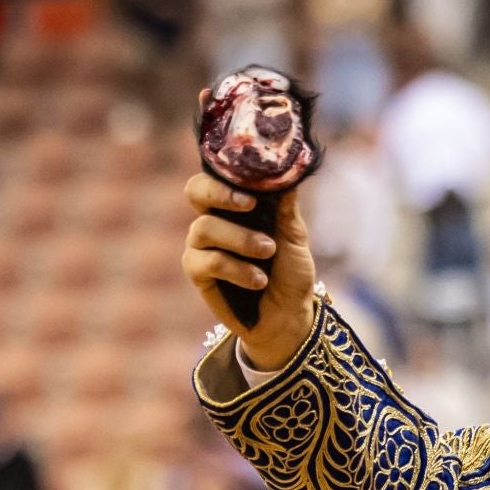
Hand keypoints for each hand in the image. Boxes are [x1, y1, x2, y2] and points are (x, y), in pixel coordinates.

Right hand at [182, 175, 317, 372]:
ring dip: (240, 239)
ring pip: (204, 228)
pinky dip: (236, 269)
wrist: (289, 315)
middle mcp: (214, 220)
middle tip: (250, 205)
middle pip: (194, 191)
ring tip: (269, 251)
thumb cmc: (291, 273)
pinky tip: (258, 280)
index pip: (217, 176)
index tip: (254, 187)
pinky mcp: (198, 273)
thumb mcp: (295, 239)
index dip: (227, 174)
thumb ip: (287, 211)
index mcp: (236, 206)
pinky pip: (207, 261)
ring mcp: (202, 246)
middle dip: (219, 193)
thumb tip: (287, 178)